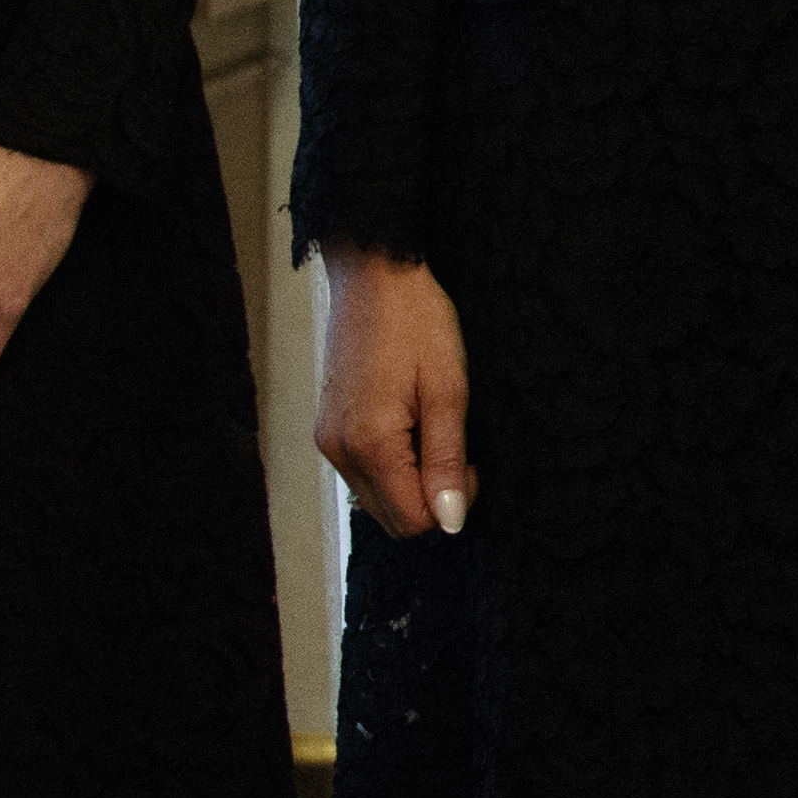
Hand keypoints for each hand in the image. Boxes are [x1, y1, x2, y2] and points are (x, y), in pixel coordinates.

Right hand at [317, 250, 475, 538]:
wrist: (375, 277)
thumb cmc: (417, 322)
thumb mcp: (448, 390)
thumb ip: (446, 459)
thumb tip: (450, 521)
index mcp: (369, 444)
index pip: (412, 520)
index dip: (451, 505)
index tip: (469, 463)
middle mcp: (339, 451)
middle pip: (391, 519)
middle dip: (431, 499)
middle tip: (457, 450)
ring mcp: (329, 441)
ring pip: (377, 499)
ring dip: (412, 482)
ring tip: (433, 431)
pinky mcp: (328, 430)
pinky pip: (363, 474)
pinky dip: (393, 467)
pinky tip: (412, 426)